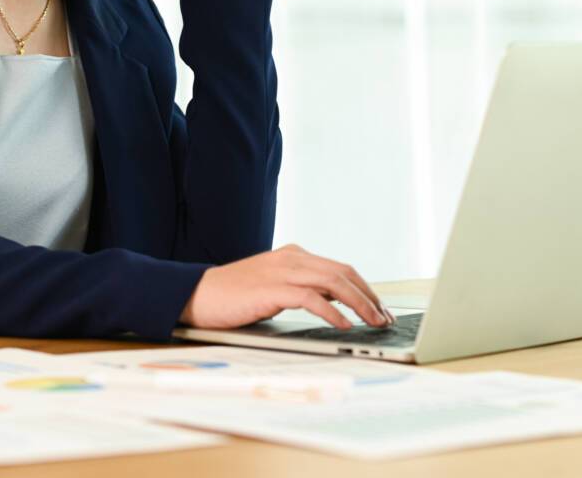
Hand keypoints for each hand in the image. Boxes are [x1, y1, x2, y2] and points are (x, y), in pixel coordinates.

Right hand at [178, 244, 394, 329]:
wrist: (196, 293)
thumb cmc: (233, 295)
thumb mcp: (274, 287)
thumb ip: (302, 288)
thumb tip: (336, 304)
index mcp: (294, 256)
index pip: (341, 268)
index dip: (365, 288)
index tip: (380, 308)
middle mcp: (291, 259)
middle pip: (344, 273)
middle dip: (370, 296)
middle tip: (385, 317)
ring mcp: (282, 272)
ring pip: (334, 282)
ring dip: (360, 304)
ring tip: (373, 322)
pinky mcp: (272, 289)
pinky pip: (312, 298)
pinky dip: (333, 312)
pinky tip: (344, 325)